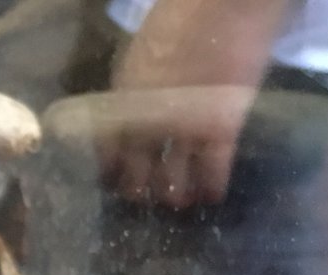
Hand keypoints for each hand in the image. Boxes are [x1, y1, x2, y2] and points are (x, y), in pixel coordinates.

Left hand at [98, 0, 291, 207]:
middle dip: (139, 189)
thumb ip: (133, 85)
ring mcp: (182, 130)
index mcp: (121, 102)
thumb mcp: (138, 52)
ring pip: (173, 179)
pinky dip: (211, 187)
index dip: (110, 170)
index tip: (111, 181)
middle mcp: (145, 125)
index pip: (106, 151)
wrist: (220, 3)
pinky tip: (212, 196)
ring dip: (174, 194)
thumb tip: (129, 109)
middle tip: (144, 200)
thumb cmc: (178, 16)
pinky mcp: (219, 128)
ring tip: (177, 202)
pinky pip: (213, 170)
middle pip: (137, 172)